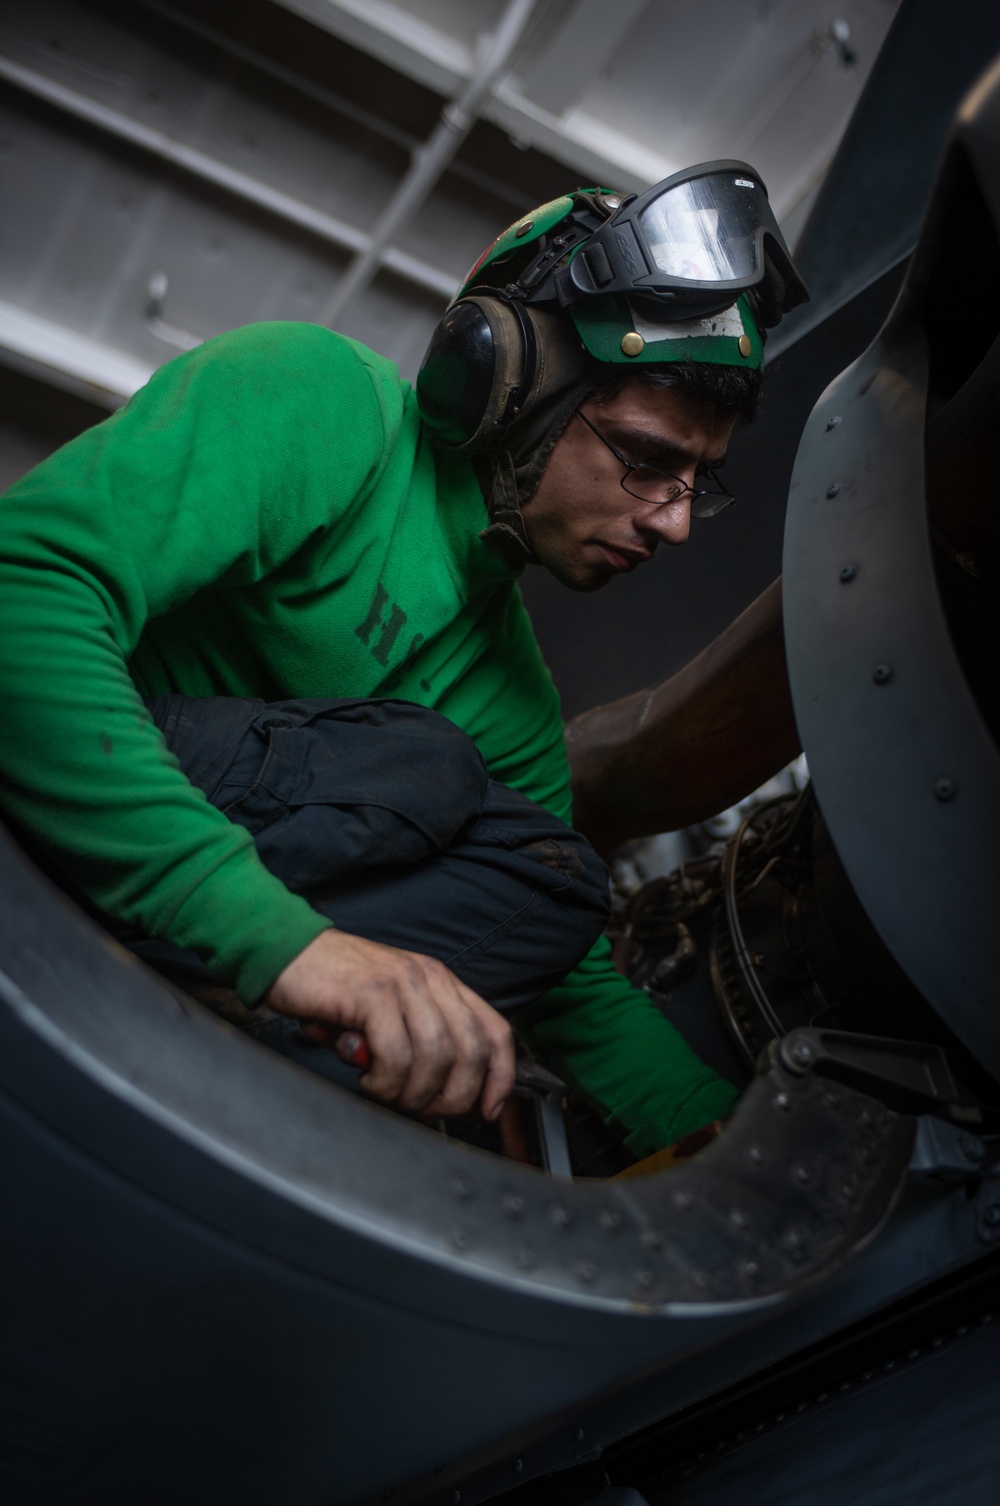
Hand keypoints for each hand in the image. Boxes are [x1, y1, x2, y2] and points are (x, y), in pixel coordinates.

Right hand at [264, 930, 514, 1120]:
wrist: (285, 952)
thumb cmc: (333, 988)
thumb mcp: (389, 1011)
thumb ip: (418, 1041)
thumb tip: (444, 1095)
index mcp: (441, 982)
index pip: (494, 1031)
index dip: (500, 1077)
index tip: (488, 1111)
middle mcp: (430, 978)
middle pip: (471, 1051)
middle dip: (453, 1097)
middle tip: (422, 1110)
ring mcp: (404, 983)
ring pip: (436, 1058)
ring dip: (412, 1092)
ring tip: (384, 1092)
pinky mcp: (373, 994)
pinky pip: (396, 1055)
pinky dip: (385, 1082)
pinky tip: (367, 1078)